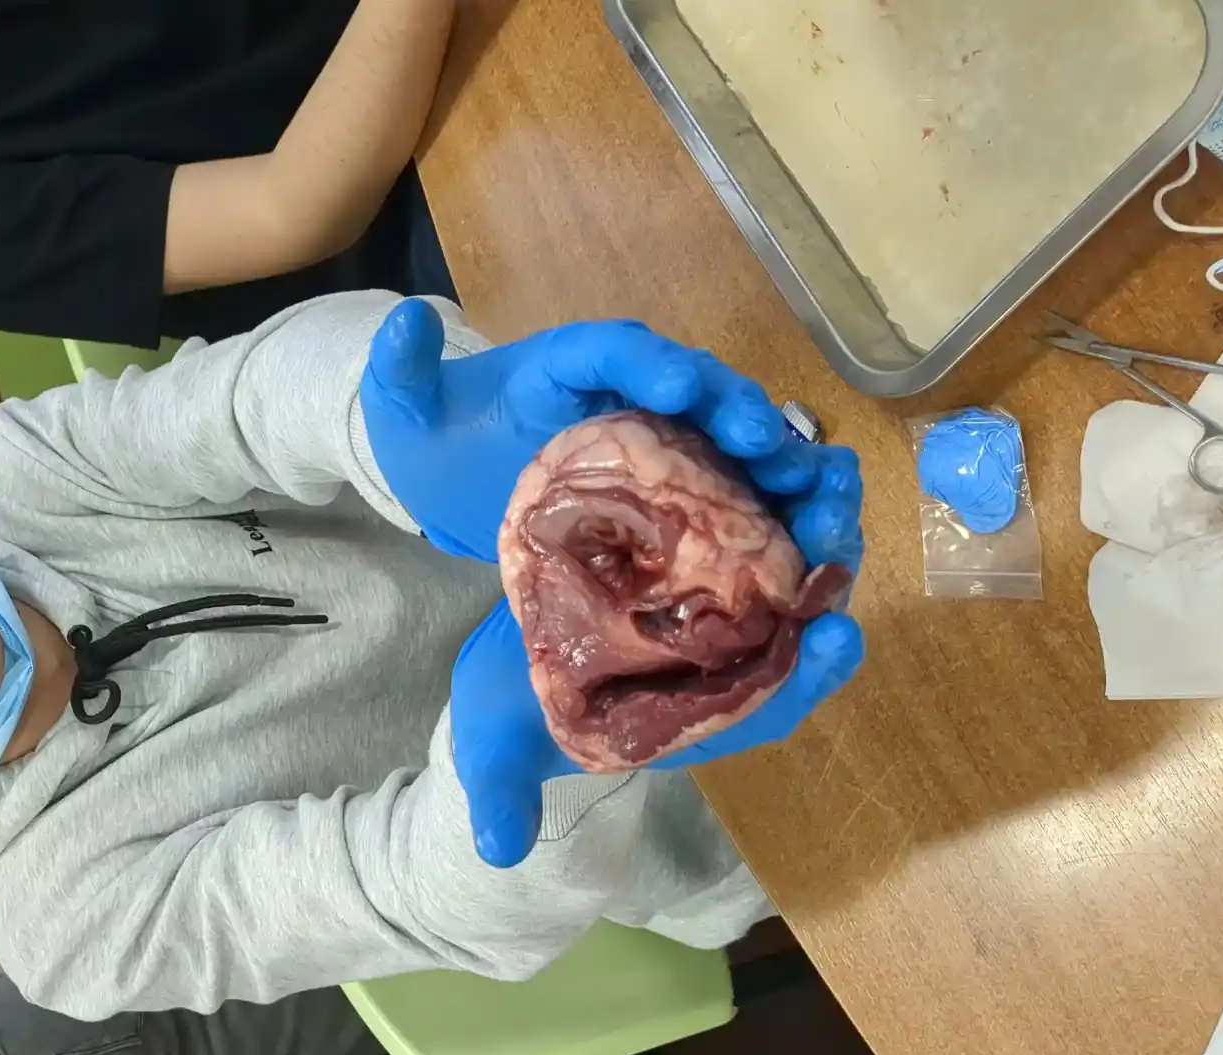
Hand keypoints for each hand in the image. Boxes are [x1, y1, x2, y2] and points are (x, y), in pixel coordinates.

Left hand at [360, 298, 791, 562]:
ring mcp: (671, 445)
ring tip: (824, 507)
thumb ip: (399, 372)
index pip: (616, 350)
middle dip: (745, 417)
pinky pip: (751, 504)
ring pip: (745, 446)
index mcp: (573, 363)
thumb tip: (401, 325)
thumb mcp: (405, 412)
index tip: (678, 384)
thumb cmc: (440, 441)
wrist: (462, 483)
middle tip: (775, 450)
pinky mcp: (689, 498)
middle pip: (703, 392)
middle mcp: (637, 393)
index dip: (652, 362)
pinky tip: (823, 561)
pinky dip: (790, 525)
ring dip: (790, 472)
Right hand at [450, 447, 866, 867]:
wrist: (508, 643)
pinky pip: (762, 523)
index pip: (767, 706)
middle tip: (842, 528)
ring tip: (832, 472)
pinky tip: (793, 446)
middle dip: (829, 581)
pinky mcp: (710, 552)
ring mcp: (725, 605)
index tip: (834, 638)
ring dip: (820, 522)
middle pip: (799, 628)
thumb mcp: (495, 739)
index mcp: (693, 716)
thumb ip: (502, 788)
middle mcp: (723, 664)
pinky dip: (781, 490)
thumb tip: (499, 848)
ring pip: (794, 569)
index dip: (806, 676)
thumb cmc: (516, 696)